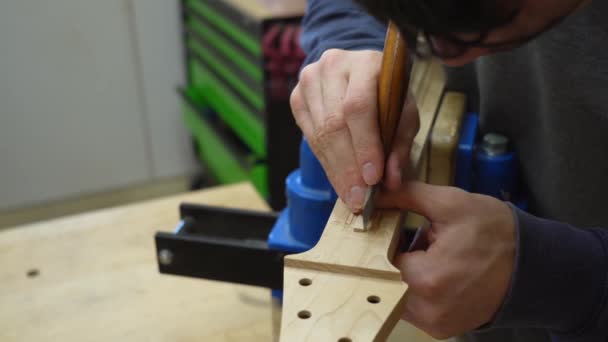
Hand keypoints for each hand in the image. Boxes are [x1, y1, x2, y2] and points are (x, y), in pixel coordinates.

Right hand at [290, 49, 418, 211]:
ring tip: (350, 194)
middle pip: (334, 123)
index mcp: (366, 62)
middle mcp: (333, 65)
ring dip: (336, 170)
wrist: (359, 70)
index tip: (372, 178)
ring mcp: (310, 79)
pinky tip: (338, 179)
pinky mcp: (297, 96)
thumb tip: (392, 181)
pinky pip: (310, 136)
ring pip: (319, 134)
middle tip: (358, 198)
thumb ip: (400, 144)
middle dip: (348, 167)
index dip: (364, 145)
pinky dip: (325, 162)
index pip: (358, 106)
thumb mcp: (405, 112)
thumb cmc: (387, 92)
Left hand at [378, 181, 515, 338]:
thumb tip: (377, 194)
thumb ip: (407, 196)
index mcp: (427, 278)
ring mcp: (435, 324)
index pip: (380, 259)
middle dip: (395, 259)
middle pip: (386, 279)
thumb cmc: (496, 232)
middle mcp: (427, 309)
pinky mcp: (442, 329)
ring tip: (429, 257)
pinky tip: (437, 273)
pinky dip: (417, 290)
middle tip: (417, 242)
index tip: (398, 230)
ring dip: (404, 276)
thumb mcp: (451, 203)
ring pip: (397, 295)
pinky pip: (413, 308)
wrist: (534, 265)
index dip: (386, 241)